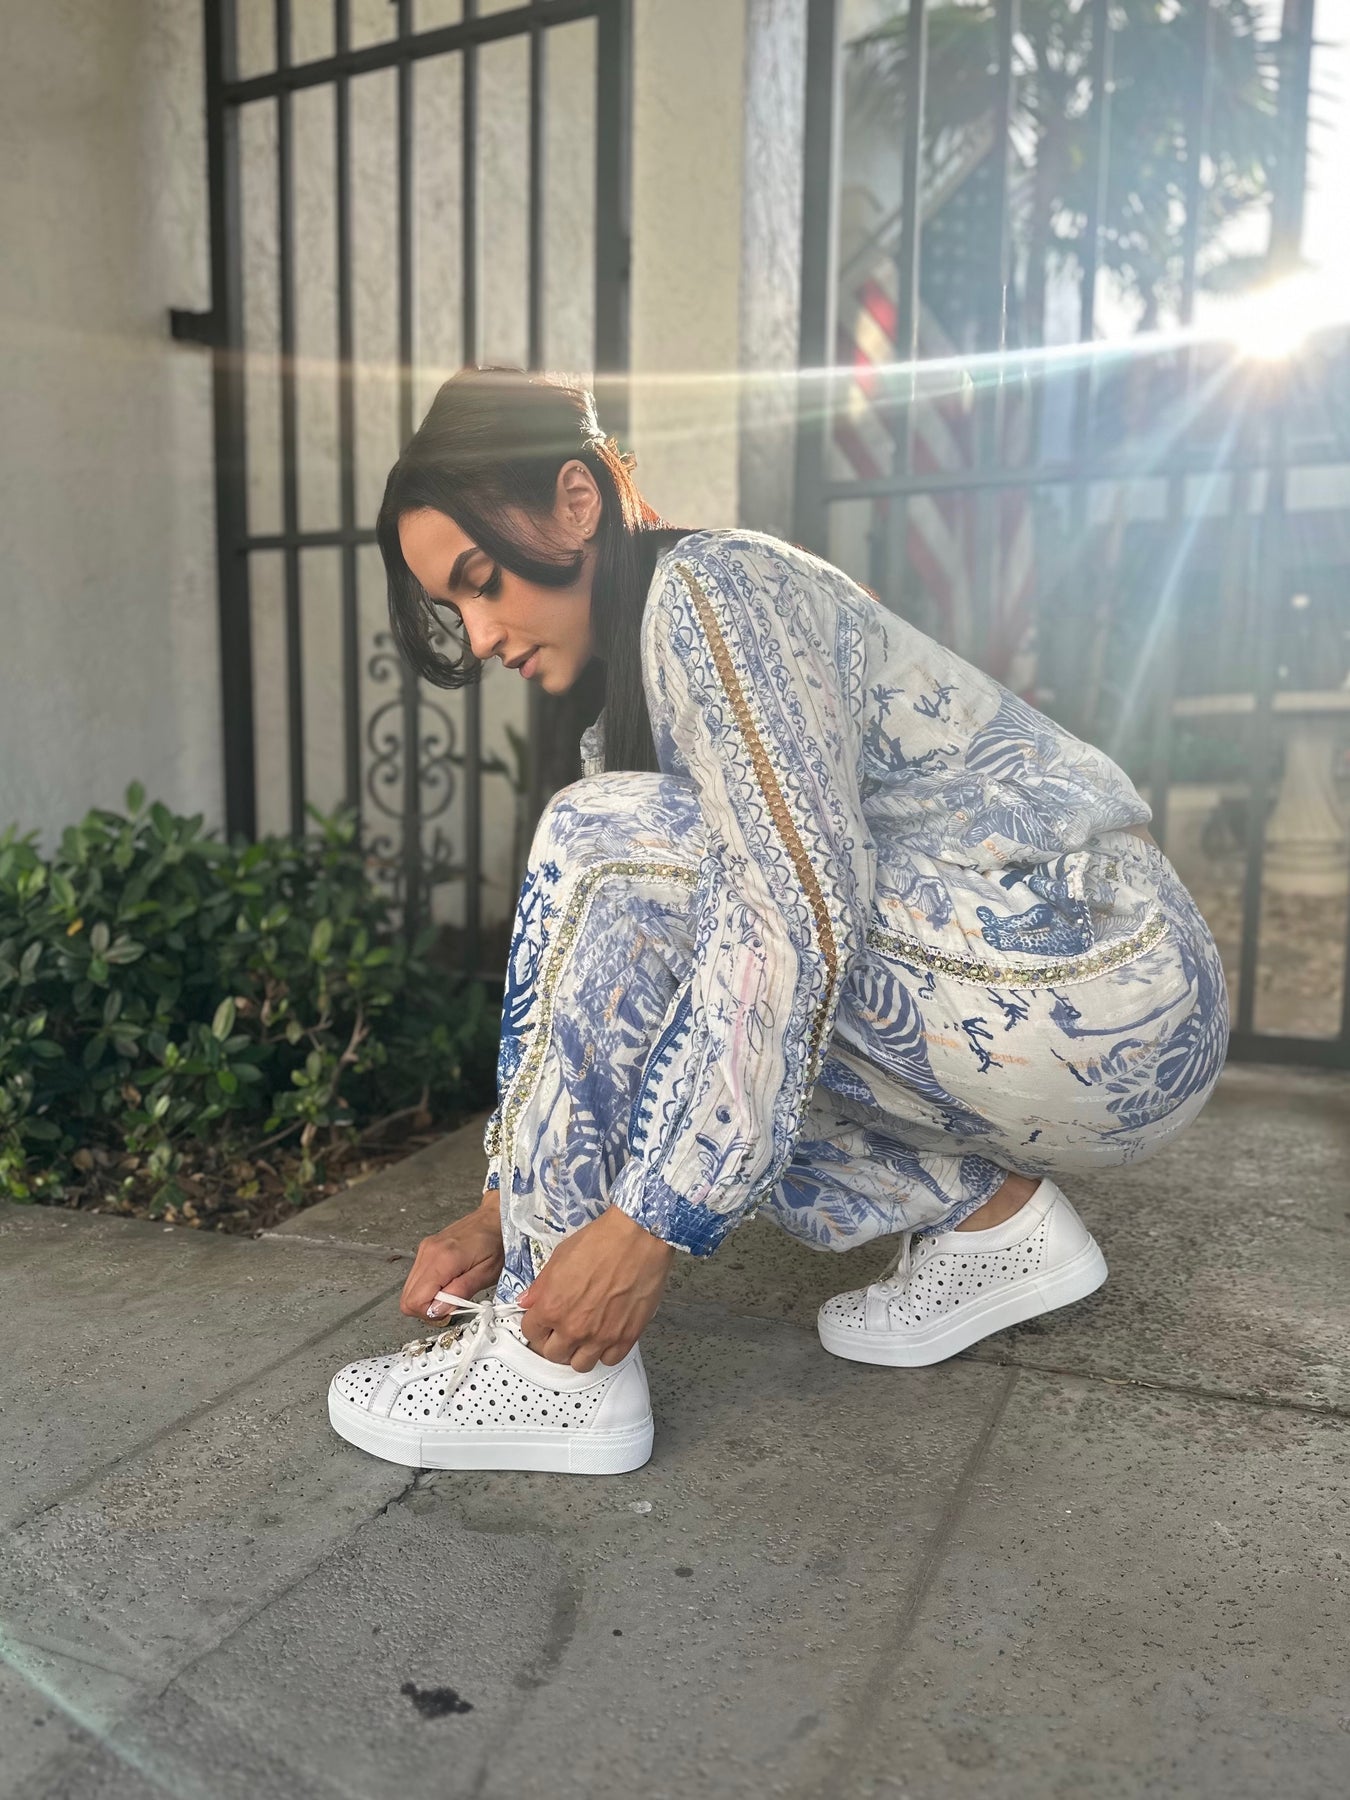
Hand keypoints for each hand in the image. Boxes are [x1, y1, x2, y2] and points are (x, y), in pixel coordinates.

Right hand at [399, 1192, 504, 1319]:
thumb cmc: (497, 1243)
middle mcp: (428, 1253)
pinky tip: (447, 1282)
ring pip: (409, 1290)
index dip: (430, 1313)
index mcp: (443, 1259)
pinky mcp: (425, 1249)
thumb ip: (461, 1292)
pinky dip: (428, 1287)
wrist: (494, 1217)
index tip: (449, 1310)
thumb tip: (438, 1310)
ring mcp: (424, 1250)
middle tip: (450, 1304)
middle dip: (427, 1309)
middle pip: (407, 1298)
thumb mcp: (487, 1273)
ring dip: (427, 1298)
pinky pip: (416, 1278)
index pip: (415, 1301)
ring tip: (451, 1291)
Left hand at [518, 1206, 674, 1371]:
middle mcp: (573, 1327)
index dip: (536, 1326)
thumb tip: (527, 1301)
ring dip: (579, 1352)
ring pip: (580, 1365)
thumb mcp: (559, 1257)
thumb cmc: (601, 1242)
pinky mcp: (626, 1337)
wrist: (638, 1238)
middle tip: (562, 1331)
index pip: (530, 1333)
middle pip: (553, 1354)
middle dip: (555, 1343)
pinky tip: (606, 1337)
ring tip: (584, 1337)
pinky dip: (606, 1352)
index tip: (543, 1323)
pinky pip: (609, 1360)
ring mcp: (600, 1336)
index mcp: (551, 1307)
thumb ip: (540, 1286)